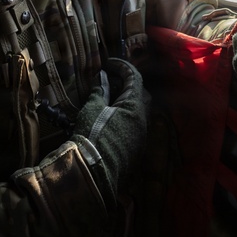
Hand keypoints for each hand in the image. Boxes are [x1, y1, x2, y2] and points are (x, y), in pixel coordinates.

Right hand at [72, 58, 150, 208]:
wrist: (93, 172)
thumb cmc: (92, 135)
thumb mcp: (92, 108)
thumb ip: (100, 91)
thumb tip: (102, 78)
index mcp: (135, 106)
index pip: (134, 78)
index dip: (122, 67)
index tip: (108, 64)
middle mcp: (144, 119)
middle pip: (142, 94)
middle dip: (129, 85)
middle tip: (111, 82)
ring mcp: (142, 136)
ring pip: (140, 112)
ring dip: (128, 103)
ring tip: (109, 101)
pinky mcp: (137, 149)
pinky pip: (136, 127)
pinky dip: (127, 118)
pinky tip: (112, 120)